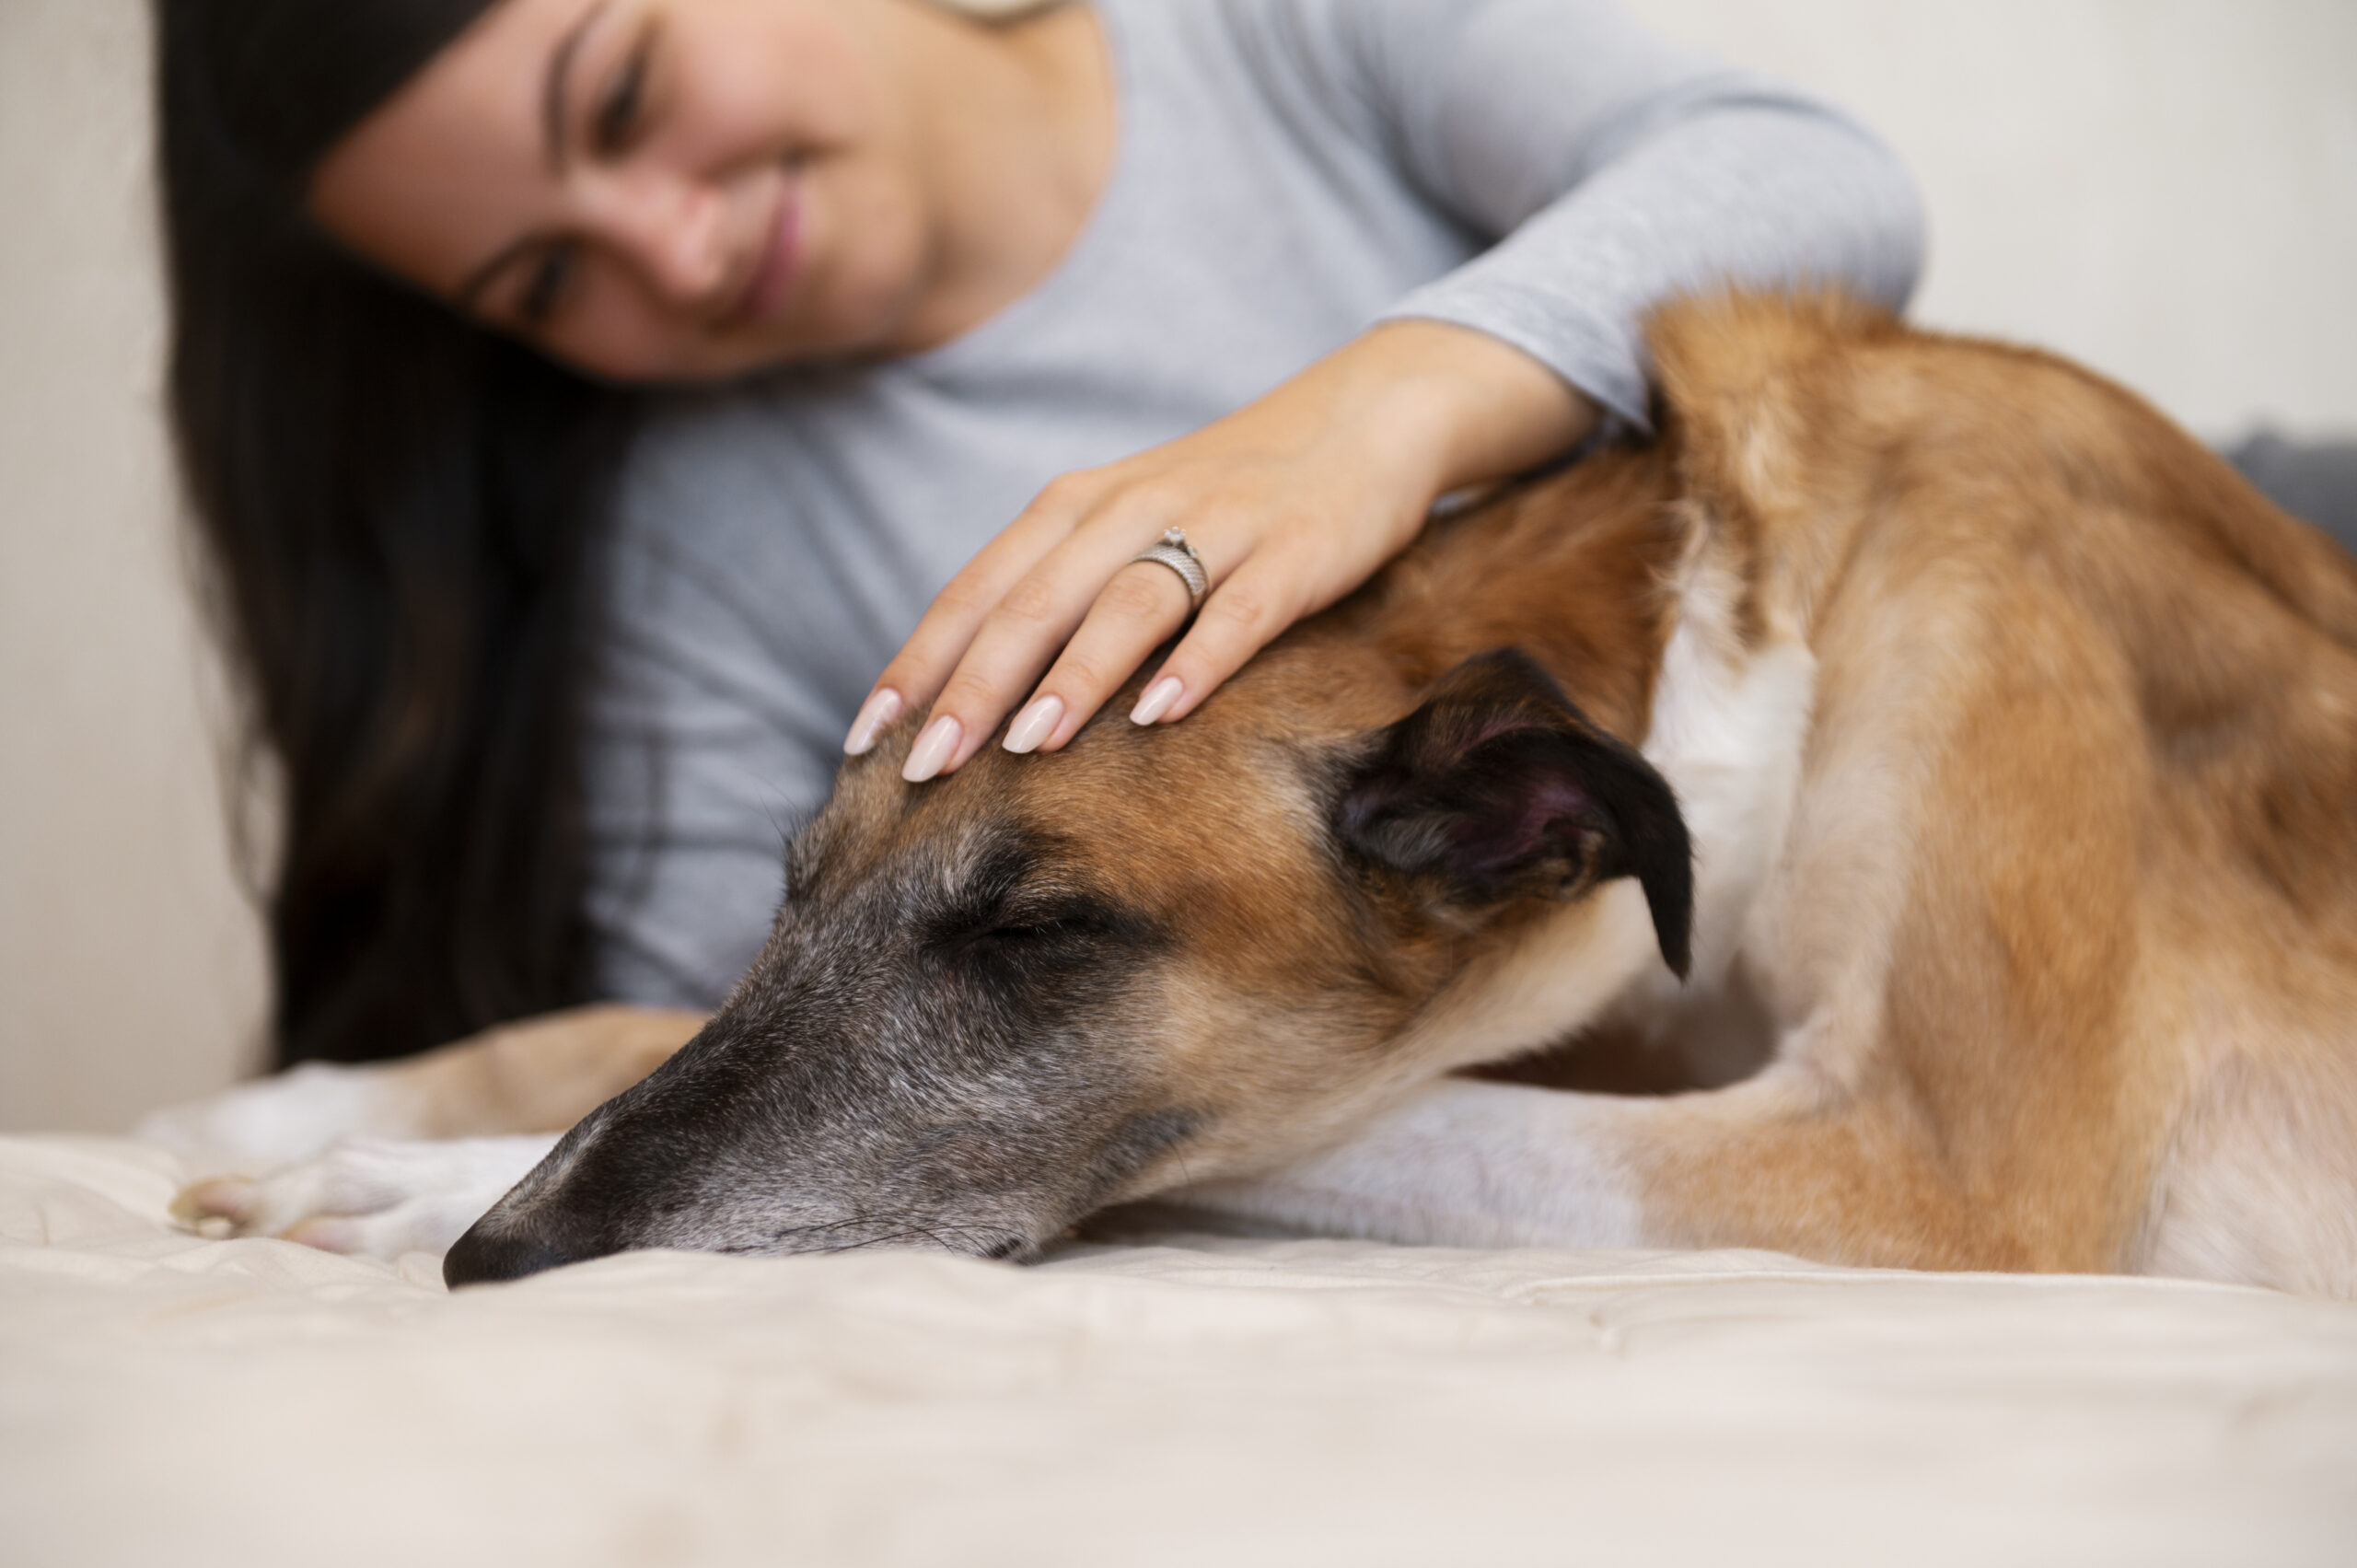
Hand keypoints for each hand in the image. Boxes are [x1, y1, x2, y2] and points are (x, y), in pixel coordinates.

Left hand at [844, 320, 1598, 779]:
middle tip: (924, 767)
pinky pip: (1239, 612)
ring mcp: (1216, 528)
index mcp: (1077, 506)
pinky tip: (1161, 715)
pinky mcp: (1295, 551)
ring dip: (1073, 675)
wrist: (1364, 418)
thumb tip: (971, 698)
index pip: (978, 590)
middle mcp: (1133, 508)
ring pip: (1127, 603)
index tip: (866, 739)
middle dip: (972, 687)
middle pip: (1035, 601)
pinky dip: (1198, 662)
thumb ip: (1058, 593)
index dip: (920, 663)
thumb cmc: (1228, 497)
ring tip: (1027, 747)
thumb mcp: (1129, 529)